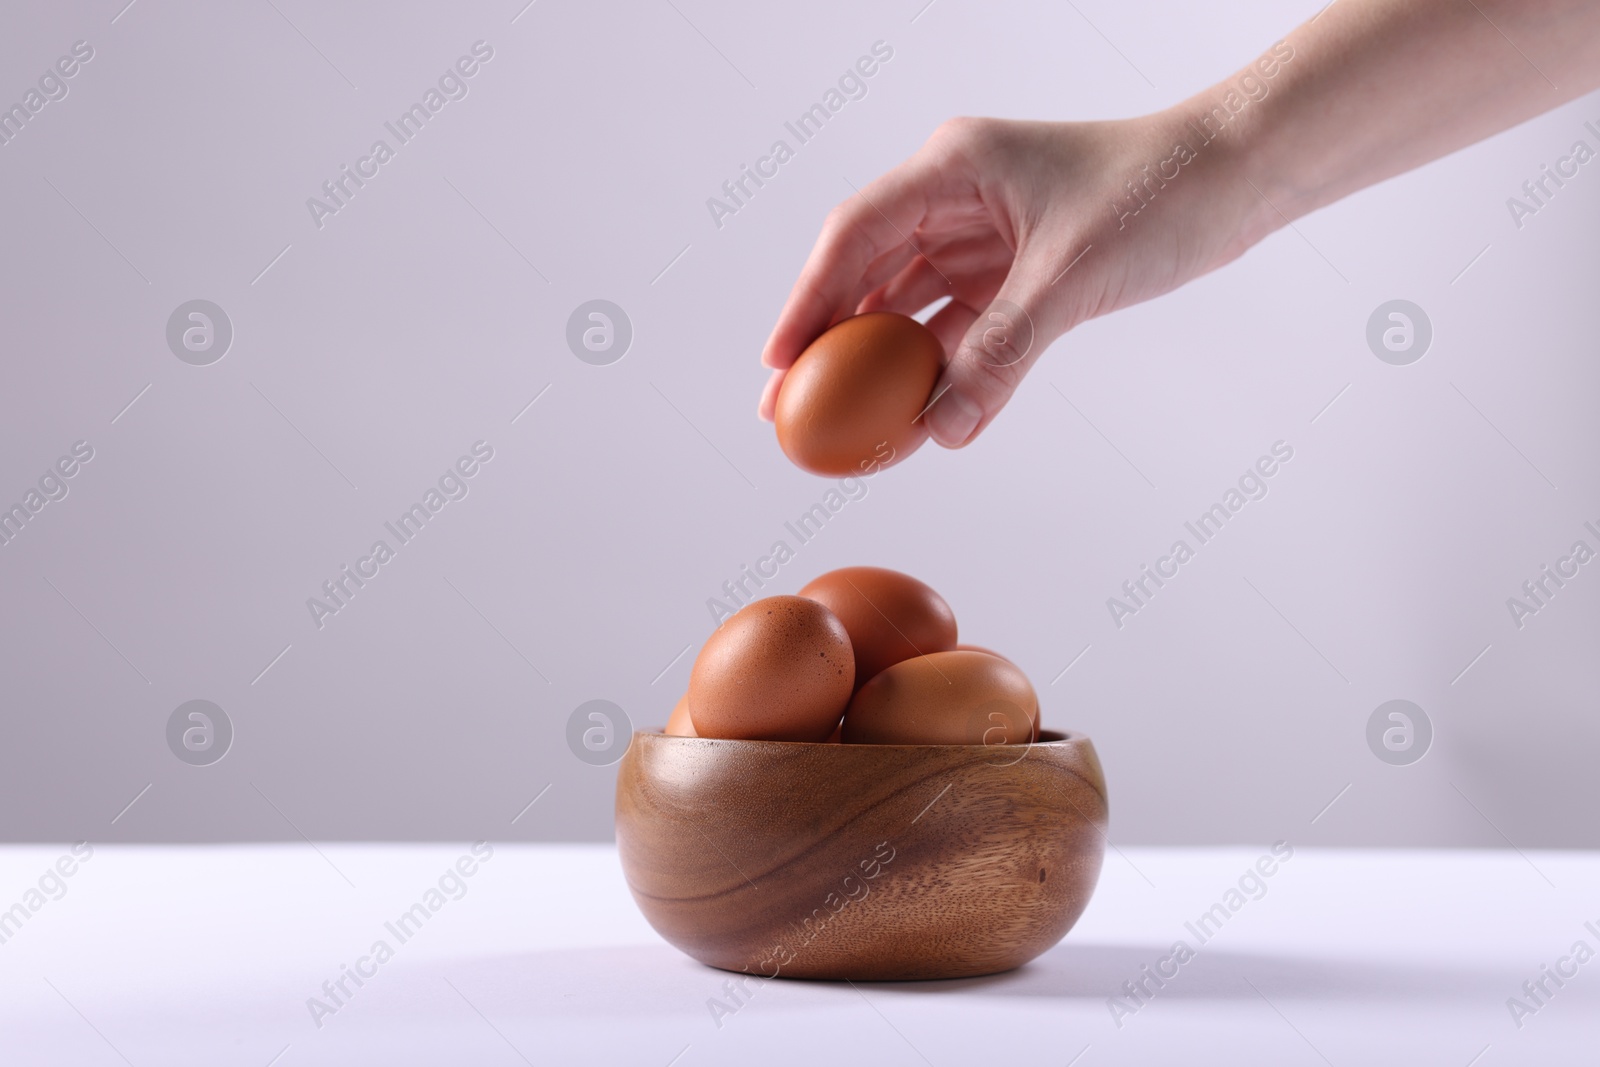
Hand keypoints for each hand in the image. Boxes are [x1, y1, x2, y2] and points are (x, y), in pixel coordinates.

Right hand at [758, 113, 1273, 447]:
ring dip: (885, 362)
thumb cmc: (1161, 192)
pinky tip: (920, 413)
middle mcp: (958, 197)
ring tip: (845, 421)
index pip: (855, 236)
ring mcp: (987, 234)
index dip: (809, 301)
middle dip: (831, 340)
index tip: (778, 362)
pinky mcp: (1019, 268)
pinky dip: (943, 367)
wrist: (1240, 177)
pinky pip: (963, 324)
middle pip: (871, 273)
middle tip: (789, 406)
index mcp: (954, 168)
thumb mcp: (1069, 277)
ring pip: (914, 305)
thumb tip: (943, 428)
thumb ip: (1001, 354)